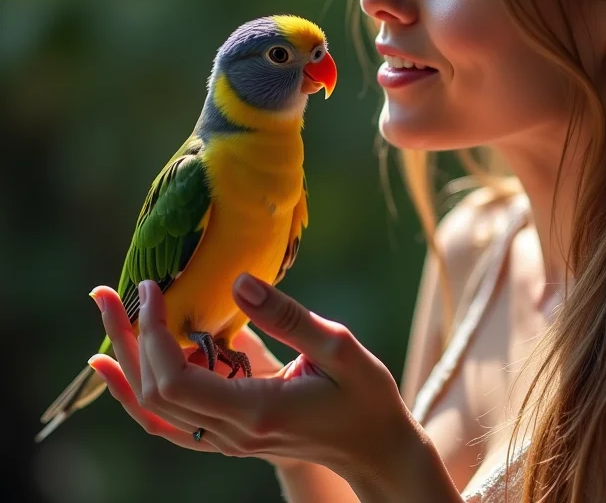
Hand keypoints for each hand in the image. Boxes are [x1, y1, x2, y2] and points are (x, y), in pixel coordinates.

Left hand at [88, 276, 425, 493]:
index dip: (154, 333)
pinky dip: (138, 394)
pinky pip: (169, 421)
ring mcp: (227, 440)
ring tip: (107, 317)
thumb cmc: (365, 396)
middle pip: (153, 393)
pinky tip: (120, 369)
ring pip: (154, 410)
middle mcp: (231, 433)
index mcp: (255, 411)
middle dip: (125, 338)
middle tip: (107, 291)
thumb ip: (287, 316)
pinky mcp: (229, 435)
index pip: (176, 380)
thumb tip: (238, 281)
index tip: (155, 287)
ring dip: (125, 363)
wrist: (375, 448)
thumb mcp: (338, 348)